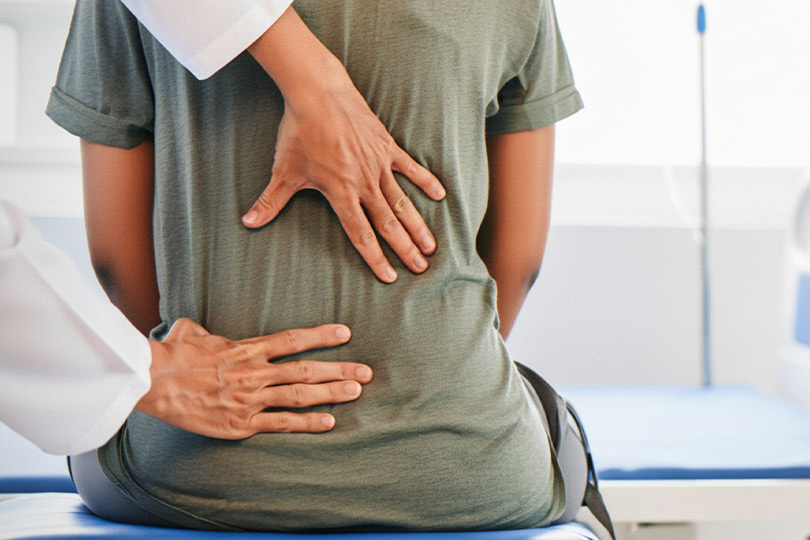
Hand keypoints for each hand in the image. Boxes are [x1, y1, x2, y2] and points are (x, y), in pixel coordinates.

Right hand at [137, 318, 371, 438]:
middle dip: (339, 370)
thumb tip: (196, 326)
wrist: (154, 383)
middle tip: (366, 372)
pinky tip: (329, 422)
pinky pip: (282, 424)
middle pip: (307, 369)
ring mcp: (251, 399)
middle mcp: (256, 373)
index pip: (293, 340)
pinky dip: (307, 423)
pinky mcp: (242, 423)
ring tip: (356, 391)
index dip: (322, 336)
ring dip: (331, 393)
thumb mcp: (190, 332)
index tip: (345, 332)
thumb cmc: (172, 355)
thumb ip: (204, 329)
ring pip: (300, 395)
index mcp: (248, 349)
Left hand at [241, 67, 444, 283]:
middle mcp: (364, 184)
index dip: (375, 257)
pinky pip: (410, 168)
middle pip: (388, 224)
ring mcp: (378, 165)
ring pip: (402, 202)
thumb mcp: (283, 170)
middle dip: (404, 249)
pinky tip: (440, 195)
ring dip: (417, 225)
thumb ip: (270, 201)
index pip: (361, 233)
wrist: (318, 93)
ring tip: (431, 246)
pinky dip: (425, 181)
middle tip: (420, 269)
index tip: (389, 276)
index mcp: (340, 193)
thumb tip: (248, 222)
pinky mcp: (386, 147)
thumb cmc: (299, 132)